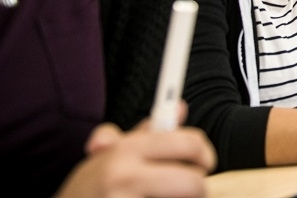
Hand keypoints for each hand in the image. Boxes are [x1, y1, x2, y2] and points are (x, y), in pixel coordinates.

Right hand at [56, 121, 215, 197]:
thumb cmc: (90, 188)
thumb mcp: (111, 154)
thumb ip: (146, 133)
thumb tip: (179, 107)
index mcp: (126, 151)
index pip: (188, 143)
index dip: (203, 152)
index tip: (206, 161)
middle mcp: (125, 177)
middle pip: (194, 183)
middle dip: (196, 187)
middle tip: (186, 188)